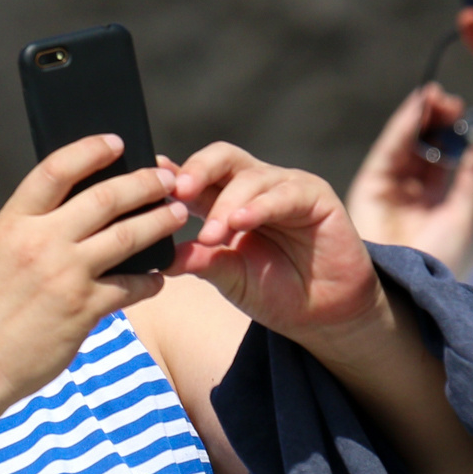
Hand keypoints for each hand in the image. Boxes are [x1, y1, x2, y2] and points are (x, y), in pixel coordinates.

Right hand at [0, 134, 186, 408]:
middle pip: (105, 198)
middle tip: (165, 179)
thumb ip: (29, 229)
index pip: (57, 170)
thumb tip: (72, 209)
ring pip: (127, 237)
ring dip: (158, 222)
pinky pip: (131, 287)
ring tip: (177, 214)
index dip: (91, 150)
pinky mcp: (83, 310)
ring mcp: (65, 276)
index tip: (116, 142)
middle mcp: (40, 243)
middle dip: (143, 184)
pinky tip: (159, 277)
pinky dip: (151, 280)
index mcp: (13, 223)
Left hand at [169, 142, 384, 346]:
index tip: (149, 184)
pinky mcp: (316, 196)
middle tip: (178, 191)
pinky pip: (285, 193)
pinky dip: (260, 205)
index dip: (174, 178)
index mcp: (226, 201)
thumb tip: (160, 257)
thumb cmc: (275, 291)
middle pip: (221, 158)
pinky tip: (242, 221)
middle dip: (197, 170)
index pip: (197, 179)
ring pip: (249, 176)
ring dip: (226, 204)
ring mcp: (285, 188)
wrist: (323, 315)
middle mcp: (254, 187)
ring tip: (211, 234)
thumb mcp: (229, 278)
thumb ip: (200, 261)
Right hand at [344, 84, 472, 272]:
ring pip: (404, 142)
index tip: (465, 113)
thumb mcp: (463, 214)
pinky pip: (389, 148)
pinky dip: (404, 125)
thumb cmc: (438, 258)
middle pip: (420, 145)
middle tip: (451, 101)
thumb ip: (471, 178)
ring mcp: (387, 187)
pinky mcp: (370, 185)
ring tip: (435, 95)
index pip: (440, 156)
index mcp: (429, 198)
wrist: (410, 285)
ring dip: (419, 115)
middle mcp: (406, 190)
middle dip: (435, 119)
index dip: (451, 132)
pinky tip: (418, 107)